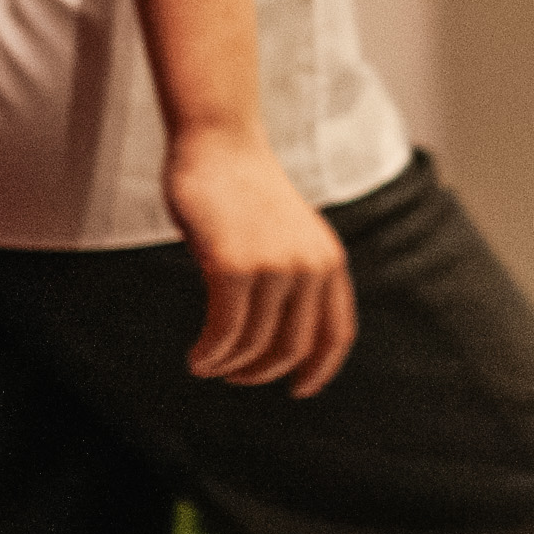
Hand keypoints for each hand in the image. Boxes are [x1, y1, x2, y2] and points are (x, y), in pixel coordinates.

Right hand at [169, 125, 356, 394]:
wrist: (219, 142)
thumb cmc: (243, 188)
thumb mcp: (286, 234)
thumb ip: (292, 276)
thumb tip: (273, 337)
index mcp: (330, 261)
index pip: (336, 333)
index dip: (320, 369)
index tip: (300, 390)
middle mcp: (310, 267)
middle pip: (292, 347)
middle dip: (261, 373)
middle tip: (234, 378)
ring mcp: (274, 267)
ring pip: (254, 344)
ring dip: (228, 365)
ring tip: (206, 366)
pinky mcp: (233, 267)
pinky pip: (224, 331)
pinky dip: (209, 354)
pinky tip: (196, 359)